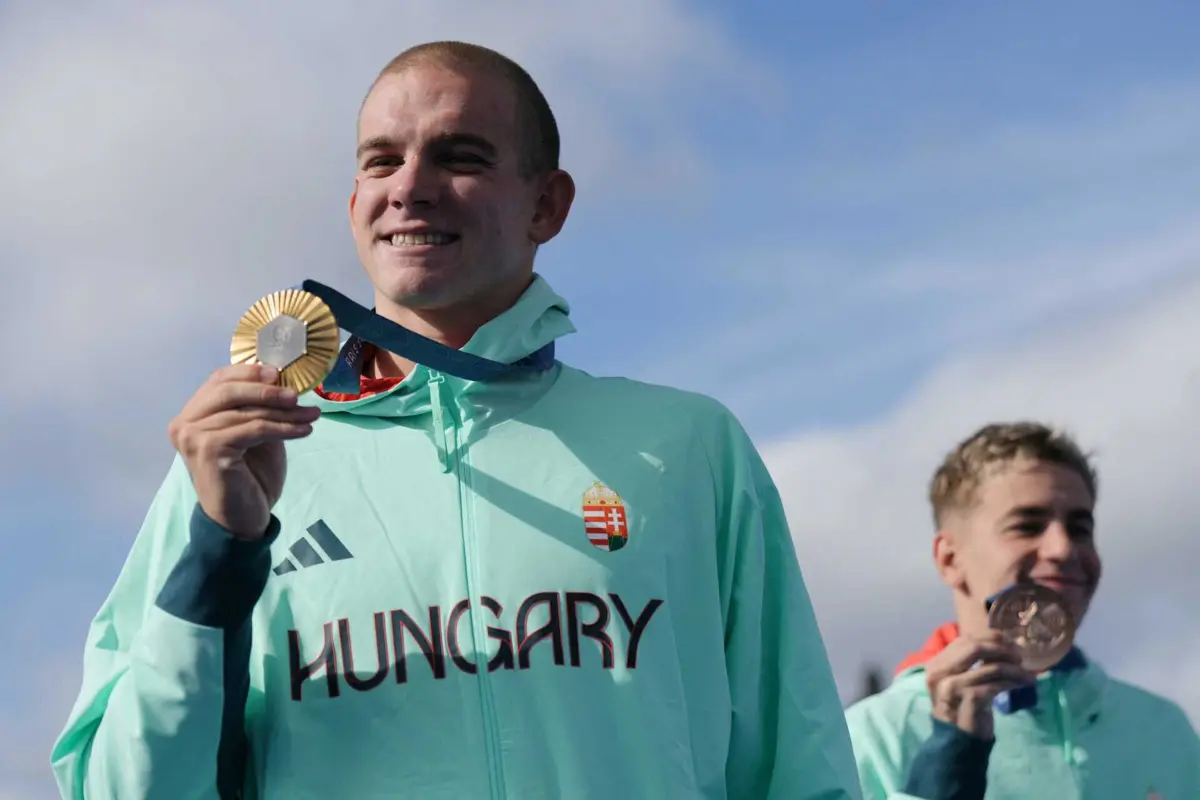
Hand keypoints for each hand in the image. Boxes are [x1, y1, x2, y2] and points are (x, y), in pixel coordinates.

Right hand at [167, 364, 320, 539]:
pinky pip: (254, 430)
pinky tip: (304, 430)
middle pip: (229, 391)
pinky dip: (283, 428)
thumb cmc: (248, 476)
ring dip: (285, 413)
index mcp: (192, 415)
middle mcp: (184, 423)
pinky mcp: (210, 450)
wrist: (242, 519)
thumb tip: (282, 379)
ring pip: (247, 412)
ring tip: (312, 414)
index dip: (249, 372)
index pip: (219, 380)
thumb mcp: (254, 433)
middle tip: (298, 395)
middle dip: (268, 391)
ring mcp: (193, 437)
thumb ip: (256, 408)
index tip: (280, 372)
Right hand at [925, 631, 1035, 739]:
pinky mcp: (971, 697)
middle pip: (975, 647)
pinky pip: (998, 683)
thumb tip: (996, 643)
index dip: (987, 639)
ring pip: (991, 666)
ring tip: (1027, 674)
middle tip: (1019, 657)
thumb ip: (966, 664)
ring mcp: (954, 685)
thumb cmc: (960, 711)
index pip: (962, 641)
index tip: (1007, 644)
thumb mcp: (956, 683)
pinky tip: (1023, 684)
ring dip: (1014, 669)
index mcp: (935, 666)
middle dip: (1001, 650)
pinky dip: (1014, 681)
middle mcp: (940, 673)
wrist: (956, 742)